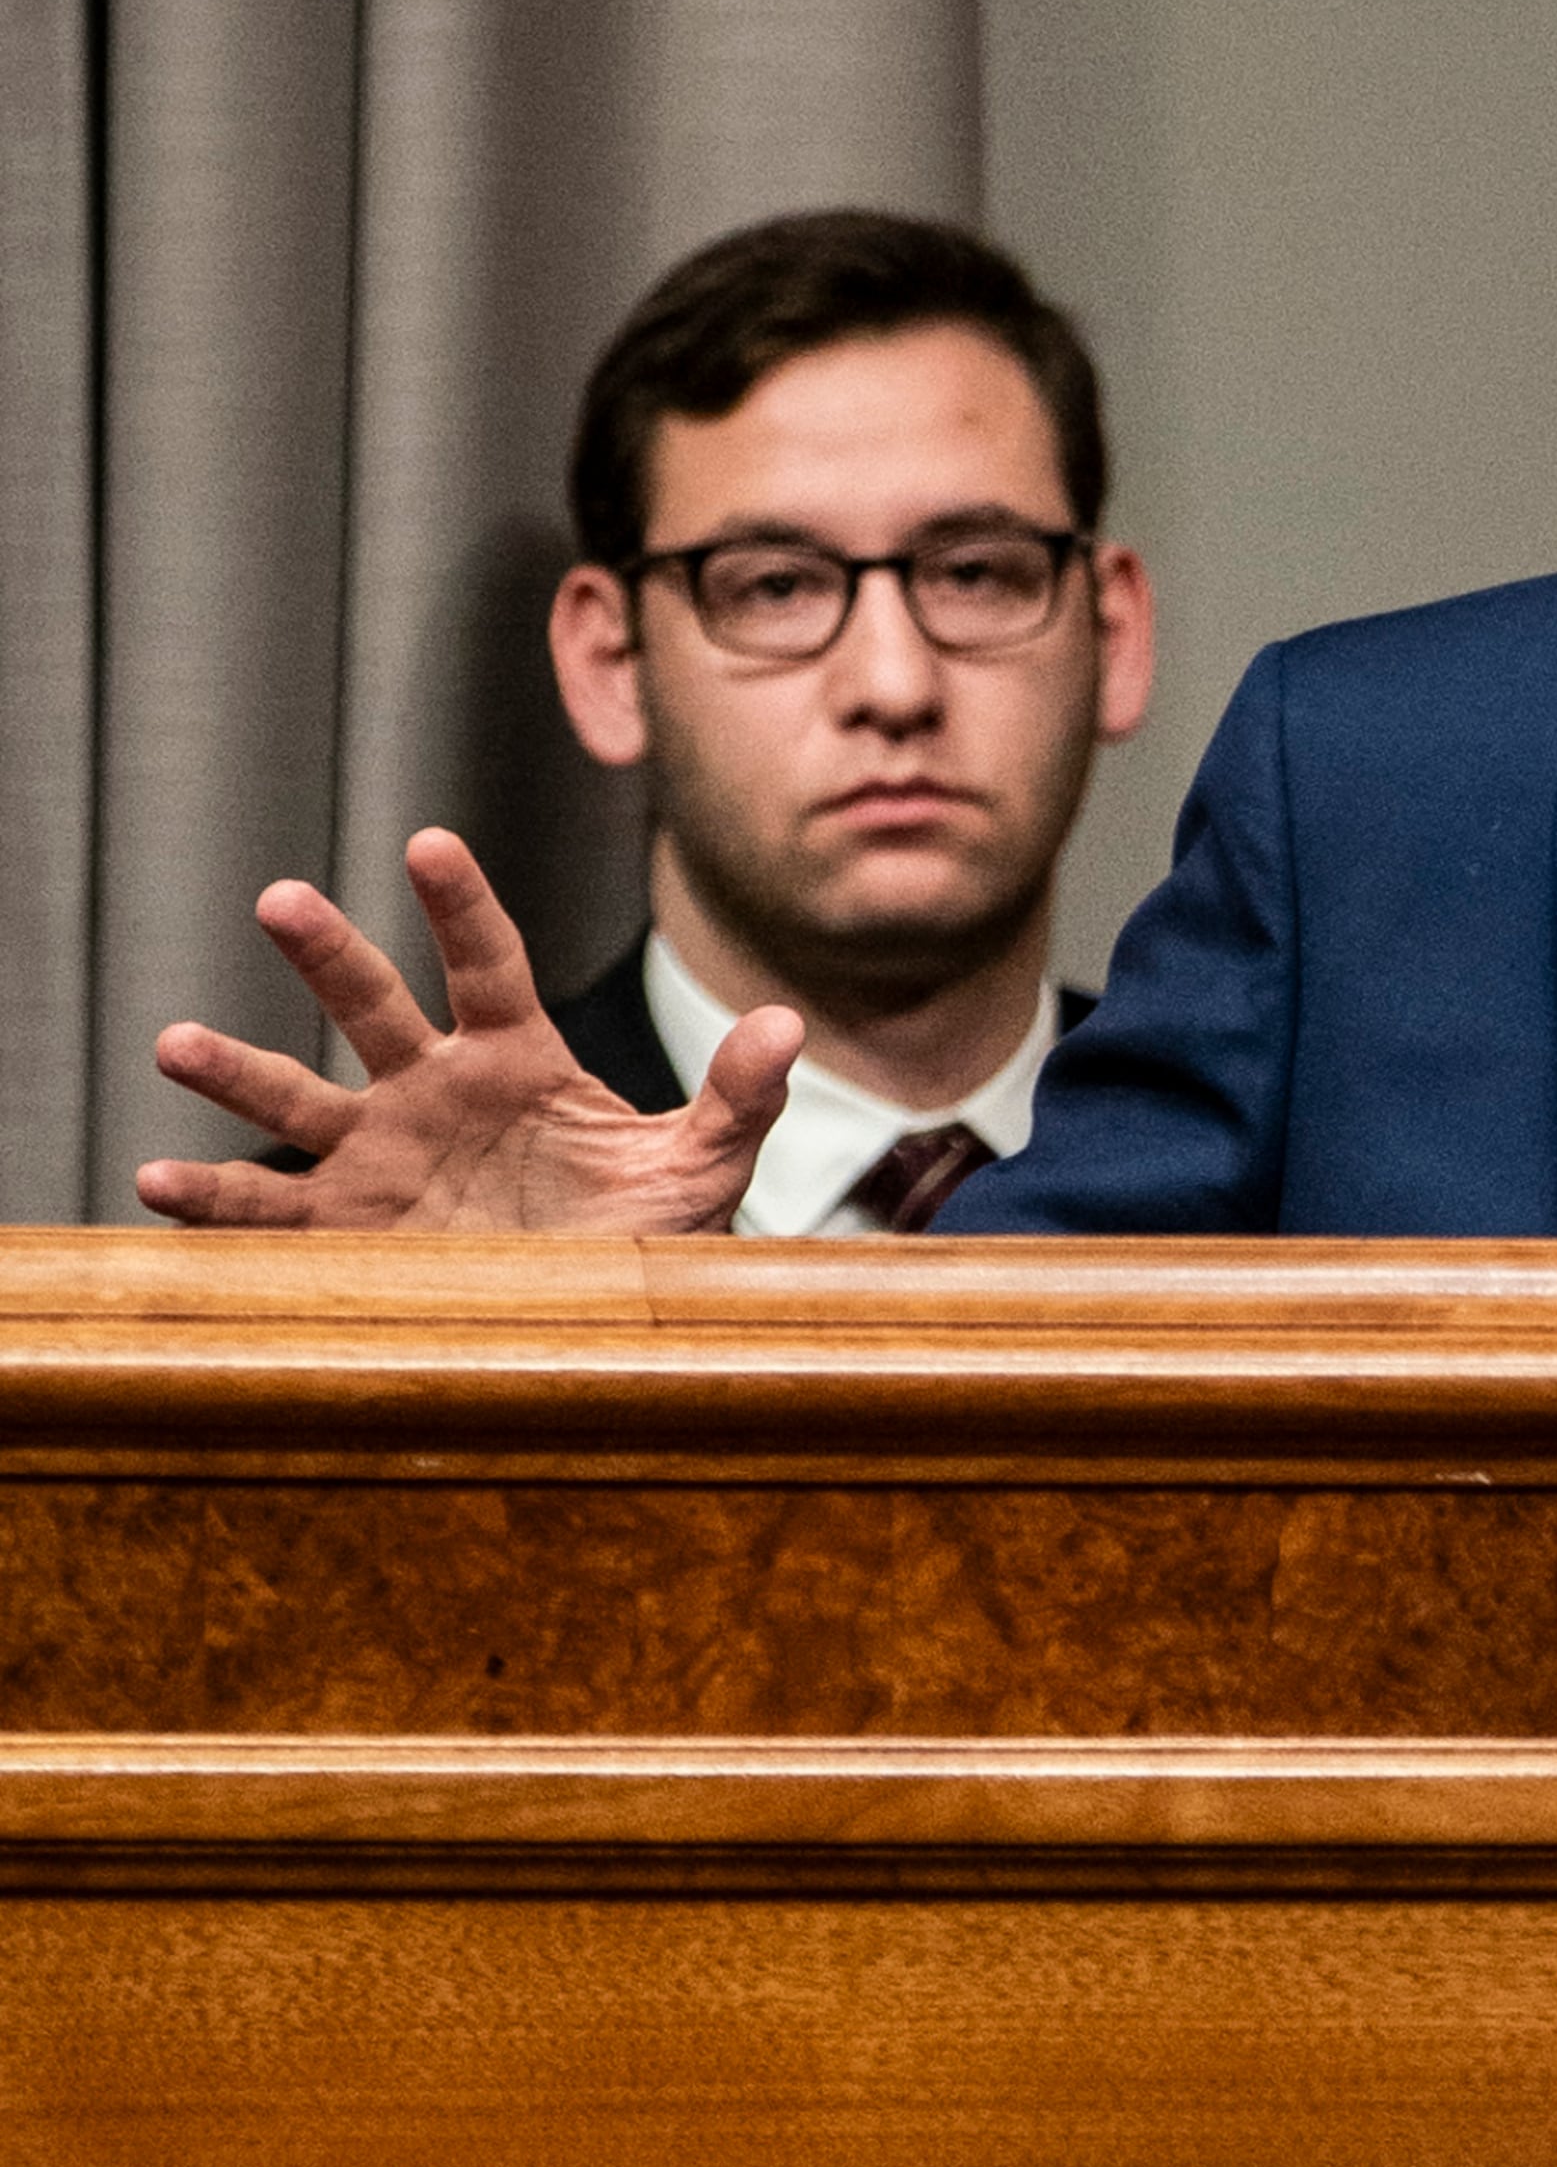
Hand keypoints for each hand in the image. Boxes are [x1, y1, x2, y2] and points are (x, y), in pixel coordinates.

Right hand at [136, 833, 798, 1232]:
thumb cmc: (642, 1232)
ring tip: (175, 1044)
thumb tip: (787, 1022)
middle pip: (371, 1006)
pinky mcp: (351, 1226)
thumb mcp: (703, 1168)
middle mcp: (433, 1089)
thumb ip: (740, 1097)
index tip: (429, 847)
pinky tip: (159, 1187)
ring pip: (298, 1098)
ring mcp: (381, 1153)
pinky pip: (272, 1211)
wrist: (597, 1319)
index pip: (486, 964)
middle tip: (281, 901)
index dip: (461, 907)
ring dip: (236, 1069)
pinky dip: (214, 1201)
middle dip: (328, 954)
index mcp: (517, 1057)